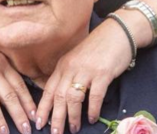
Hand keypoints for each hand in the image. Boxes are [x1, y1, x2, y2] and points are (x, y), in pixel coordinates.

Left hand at [36, 19, 132, 133]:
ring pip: (73, 97)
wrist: (117, 32)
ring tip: (73, 129)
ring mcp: (86, 70)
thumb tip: (62, 98)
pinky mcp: (102, 73)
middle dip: (55, 118)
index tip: (38, 122)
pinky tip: (92, 118)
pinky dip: (92, 109)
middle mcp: (71, 67)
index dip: (43, 107)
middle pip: (58, 96)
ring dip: (72, 116)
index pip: (48, 89)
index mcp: (63, 65)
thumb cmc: (97, 48)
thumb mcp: (77, 60)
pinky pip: (95, 95)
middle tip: (55, 133)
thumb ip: (68, 75)